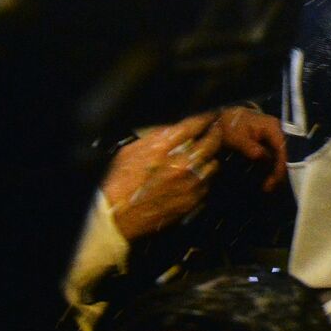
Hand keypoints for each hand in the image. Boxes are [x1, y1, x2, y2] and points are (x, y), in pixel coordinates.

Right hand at [103, 113, 223, 241]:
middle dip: (215, 133)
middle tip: (215, 129)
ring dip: (209, 158)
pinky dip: (202, 180)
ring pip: (213, 164)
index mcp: (163, 147)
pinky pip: (207, 185)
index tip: (211, 115)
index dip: (206, 117)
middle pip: (212, 142)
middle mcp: (180, 164)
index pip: (195, 124)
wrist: (115, 215)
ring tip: (202, 157)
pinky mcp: (191, 201)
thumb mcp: (132, 149)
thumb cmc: (118, 182)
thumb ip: (158, 137)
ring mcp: (188, 184)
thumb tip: (176, 129)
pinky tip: (192, 179)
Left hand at [215, 105, 286, 191]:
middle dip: (278, 173)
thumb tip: (261, 157)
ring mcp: (275, 140)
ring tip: (267, 188)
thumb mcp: (236, 136)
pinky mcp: (270, 146)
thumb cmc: (231, 126)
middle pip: (284, 155)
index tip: (275, 180)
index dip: (281, 165)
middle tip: (268, 188)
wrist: (227, 119)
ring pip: (279, 159)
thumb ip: (249, 147)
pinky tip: (264, 181)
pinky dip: (270, 171)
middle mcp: (278, 133)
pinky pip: (273, 160)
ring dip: (274, 174)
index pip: (282, 148)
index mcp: (272, 127)